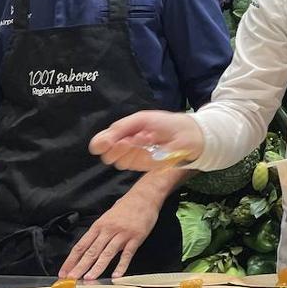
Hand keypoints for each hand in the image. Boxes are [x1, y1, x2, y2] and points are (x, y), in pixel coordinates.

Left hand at [58, 194, 158, 279]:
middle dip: (80, 267)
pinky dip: (122, 265)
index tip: (64, 271)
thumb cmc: (126, 206)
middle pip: (91, 251)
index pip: (81, 245)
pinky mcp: (136, 237)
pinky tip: (116, 275)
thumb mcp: (108, 216)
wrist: (145, 196)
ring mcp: (122, 234)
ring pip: (107, 253)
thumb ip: (100, 232)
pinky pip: (127, 254)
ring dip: (97, 267)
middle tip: (71, 279)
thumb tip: (90, 248)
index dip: (71, 260)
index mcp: (99, 225)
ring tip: (89, 278)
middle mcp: (108, 230)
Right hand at [89, 110, 203, 171]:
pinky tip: (152, 146)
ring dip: (132, 151)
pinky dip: (143, 156)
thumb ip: (120, 128)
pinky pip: (138, 165)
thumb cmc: (165, 123)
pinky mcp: (146, 167)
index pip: (102, 143)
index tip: (108, 141)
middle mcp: (125, 148)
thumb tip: (96, 144)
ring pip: (122, 162)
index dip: (103, 143)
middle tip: (132, 139)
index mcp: (122, 134)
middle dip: (118, 148)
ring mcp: (135, 159)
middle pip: (109, 156)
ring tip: (146, 138)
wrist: (190, 134)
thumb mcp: (141, 120)